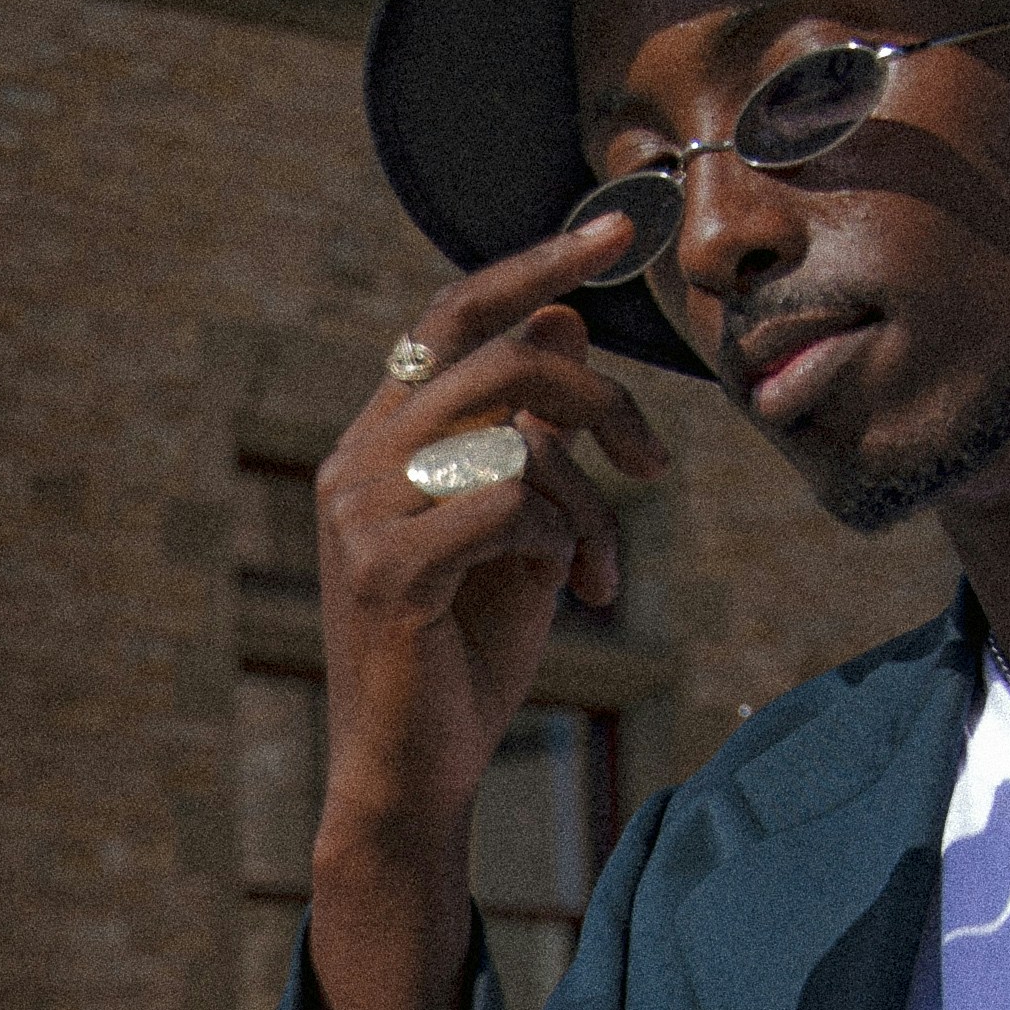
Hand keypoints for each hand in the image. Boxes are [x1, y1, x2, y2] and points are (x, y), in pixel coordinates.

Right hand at [304, 230, 667, 1009]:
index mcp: (381, 439)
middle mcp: (355, 459)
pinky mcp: (385, 569)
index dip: (537, 265)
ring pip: (517, 435)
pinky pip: (510, 504)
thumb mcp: (522, 529)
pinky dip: (561, 544)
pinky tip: (566, 596)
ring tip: (596, 571)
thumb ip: (535, 433)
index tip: (620, 232)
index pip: (454, 315)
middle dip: (605, 403)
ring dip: (587, 505)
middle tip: (654, 468)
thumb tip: (567, 322)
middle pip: (505, 358)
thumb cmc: (468, 657)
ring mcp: (360, 512)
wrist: (414, 777)